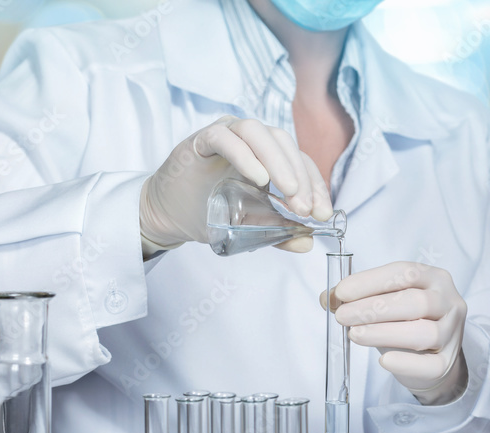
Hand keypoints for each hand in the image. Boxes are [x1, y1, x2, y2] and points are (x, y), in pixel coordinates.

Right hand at [139, 115, 332, 250]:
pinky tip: (259, 180)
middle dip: (299, 174)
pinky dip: (244, 155)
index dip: (315, 185)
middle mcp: (247, 140)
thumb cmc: (206, 213)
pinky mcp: (200, 140)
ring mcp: (224, 135)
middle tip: (305, 208)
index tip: (322, 213)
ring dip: (278, 160)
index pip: (298, 161)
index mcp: (265, 155)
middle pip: (282, 141)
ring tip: (288, 190)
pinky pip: (224, 137)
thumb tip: (308, 243)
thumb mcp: (248, 227)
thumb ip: (278, 232)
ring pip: (257, 131)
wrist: (166, 216)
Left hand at [323, 262, 468, 405]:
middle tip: (343, 316)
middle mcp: (449, 301)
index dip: (371, 281)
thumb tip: (327, 298)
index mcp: (433, 277)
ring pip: (424, 332)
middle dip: (373, 308)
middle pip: (414, 302)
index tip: (341, 292)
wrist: (430, 357)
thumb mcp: (384, 302)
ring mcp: (452, 333)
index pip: (405, 272)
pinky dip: (405, 363)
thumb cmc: (405, 322)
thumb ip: (358, 297)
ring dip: (384, 333)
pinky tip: (383, 360)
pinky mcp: (448, 362)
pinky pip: (430, 365)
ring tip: (354, 335)